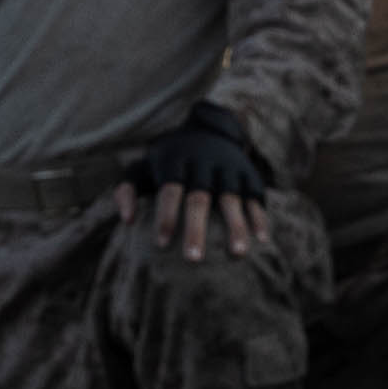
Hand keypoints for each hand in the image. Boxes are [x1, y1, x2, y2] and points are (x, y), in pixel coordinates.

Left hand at [122, 113, 272, 265]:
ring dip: (235, 227)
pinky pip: (255, 197)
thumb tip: (127, 221)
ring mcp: (228, 168)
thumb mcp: (143, 168)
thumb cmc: (168, 161)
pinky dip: (259, 218)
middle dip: (196, 229)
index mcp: (175, 161)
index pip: (170, 190)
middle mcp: (203, 162)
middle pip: (199, 198)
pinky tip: (260, 240)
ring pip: (231, 199)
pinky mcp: (249, 174)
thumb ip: (126, 192)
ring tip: (237, 254)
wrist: (209, 128)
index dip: (166, 216)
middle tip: (193, 260)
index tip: (161, 244)